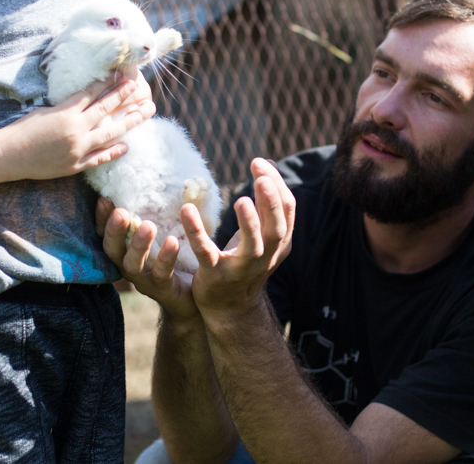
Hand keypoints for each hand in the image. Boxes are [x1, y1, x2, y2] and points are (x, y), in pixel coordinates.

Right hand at [0, 75, 155, 180]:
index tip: (120, 73)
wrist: (7, 155)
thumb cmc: (22, 130)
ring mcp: (76, 149)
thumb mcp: (44, 111)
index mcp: (65, 112)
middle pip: (104, 110)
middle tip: (137, 88)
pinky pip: (98, 159)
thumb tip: (84, 101)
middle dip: (122, 97)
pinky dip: (113, 152)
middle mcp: (74, 129)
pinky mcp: (74, 166)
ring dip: (127, 123)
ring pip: (108, 135)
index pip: (91, 92)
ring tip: (141, 114)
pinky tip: (126, 146)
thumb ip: (66, 108)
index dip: (106, 82)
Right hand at [98, 197, 198, 322]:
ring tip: (149, 225)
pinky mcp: (163, 290)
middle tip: (121, 212)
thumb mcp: (164, 232)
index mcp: (126, 251)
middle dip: (114, 231)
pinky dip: (165, 258)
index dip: (101, 219)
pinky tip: (173, 241)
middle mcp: (129, 267)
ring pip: (132, 265)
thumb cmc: (176, 259)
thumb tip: (162, 181)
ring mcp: (144, 280)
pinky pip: (162, 275)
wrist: (193, 297)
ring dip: (138, 245)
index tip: (104, 199)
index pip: (105, 235)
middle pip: (112, 250)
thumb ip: (158, 213)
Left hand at [182, 158, 295, 319]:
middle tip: (260, 178)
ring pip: (252, 247)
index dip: (276, 185)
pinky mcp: (215, 276)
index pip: (287, 210)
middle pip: (276, 228)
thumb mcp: (262, 235)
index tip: (258, 163)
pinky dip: (196, 233)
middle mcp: (265, 256)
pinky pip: (206, 253)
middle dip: (271, 203)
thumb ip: (266, 205)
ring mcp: (241, 269)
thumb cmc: (245, 262)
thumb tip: (266, 164)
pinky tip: (186, 210)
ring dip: (249, 224)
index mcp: (279, 242)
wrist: (229, 309)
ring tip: (240, 201)